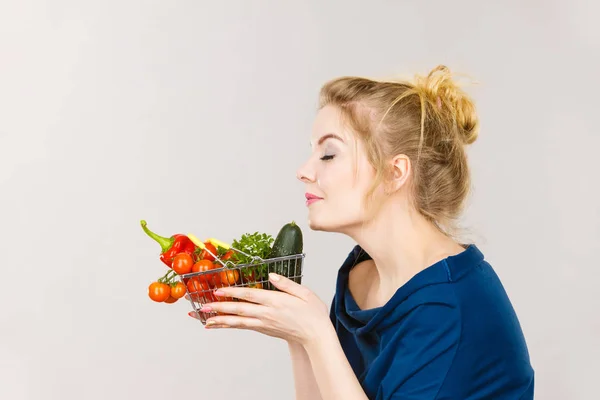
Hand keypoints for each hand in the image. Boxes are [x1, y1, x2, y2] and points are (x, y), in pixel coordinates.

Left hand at [188, 273, 329, 344]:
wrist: (316, 336)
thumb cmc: (313, 313)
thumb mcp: (304, 293)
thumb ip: (286, 283)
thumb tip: (271, 275)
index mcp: (276, 301)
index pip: (250, 295)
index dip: (233, 292)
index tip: (218, 290)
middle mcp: (267, 314)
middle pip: (240, 310)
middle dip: (220, 308)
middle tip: (202, 307)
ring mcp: (265, 323)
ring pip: (239, 322)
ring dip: (221, 320)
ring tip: (205, 320)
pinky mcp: (265, 329)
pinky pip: (244, 327)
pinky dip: (230, 326)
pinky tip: (220, 325)